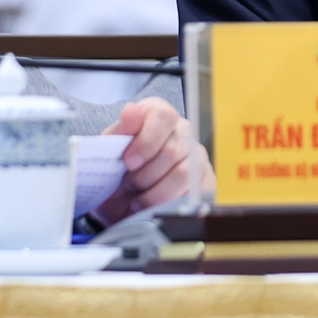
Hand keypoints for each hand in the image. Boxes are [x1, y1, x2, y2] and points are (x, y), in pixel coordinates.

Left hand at [92, 97, 213, 225]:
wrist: (124, 197)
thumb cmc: (120, 167)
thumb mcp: (111, 150)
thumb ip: (120, 130)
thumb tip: (131, 110)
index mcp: (158, 116)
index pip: (164, 117)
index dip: (146, 141)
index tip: (128, 162)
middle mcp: (183, 131)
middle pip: (173, 150)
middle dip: (145, 174)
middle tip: (128, 185)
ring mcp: (197, 156)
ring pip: (183, 174)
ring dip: (155, 192)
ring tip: (138, 199)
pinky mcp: (206, 181)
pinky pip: (192, 194)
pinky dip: (167, 204)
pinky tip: (153, 207)